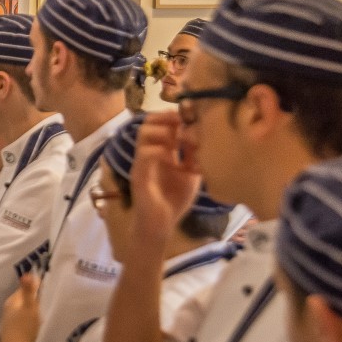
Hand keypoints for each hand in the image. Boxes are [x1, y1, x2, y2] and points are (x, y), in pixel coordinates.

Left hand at [0, 273, 40, 341]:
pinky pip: (21, 324)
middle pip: (21, 302)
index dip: (33, 288)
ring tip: (43, 313)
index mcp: (11, 302)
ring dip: (30, 312)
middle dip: (32, 300)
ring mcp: (8, 324)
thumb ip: (28, 291)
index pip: (22, 290)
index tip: (44, 287)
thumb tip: (27, 273)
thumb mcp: (29, 307)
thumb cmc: (24, 328)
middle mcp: (7, 311)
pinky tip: (35, 328)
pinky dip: (28, 323)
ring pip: (21, 313)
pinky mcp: (11, 335)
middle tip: (46, 300)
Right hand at [131, 111, 201, 241]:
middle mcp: (150, 154)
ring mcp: (142, 163)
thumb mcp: (190, 175)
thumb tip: (202, 136)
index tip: (190, 117)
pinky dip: (159, 151)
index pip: (160, 124)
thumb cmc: (173, 201)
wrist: (159, 226)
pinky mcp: (139, 175)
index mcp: (162, 152)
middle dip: (165, 118)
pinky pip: (145, 154)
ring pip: (143, 134)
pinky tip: (173, 160)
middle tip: (182, 123)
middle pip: (148, 122)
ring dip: (162, 132)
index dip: (173, 116)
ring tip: (177, 140)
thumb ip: (194, 157)